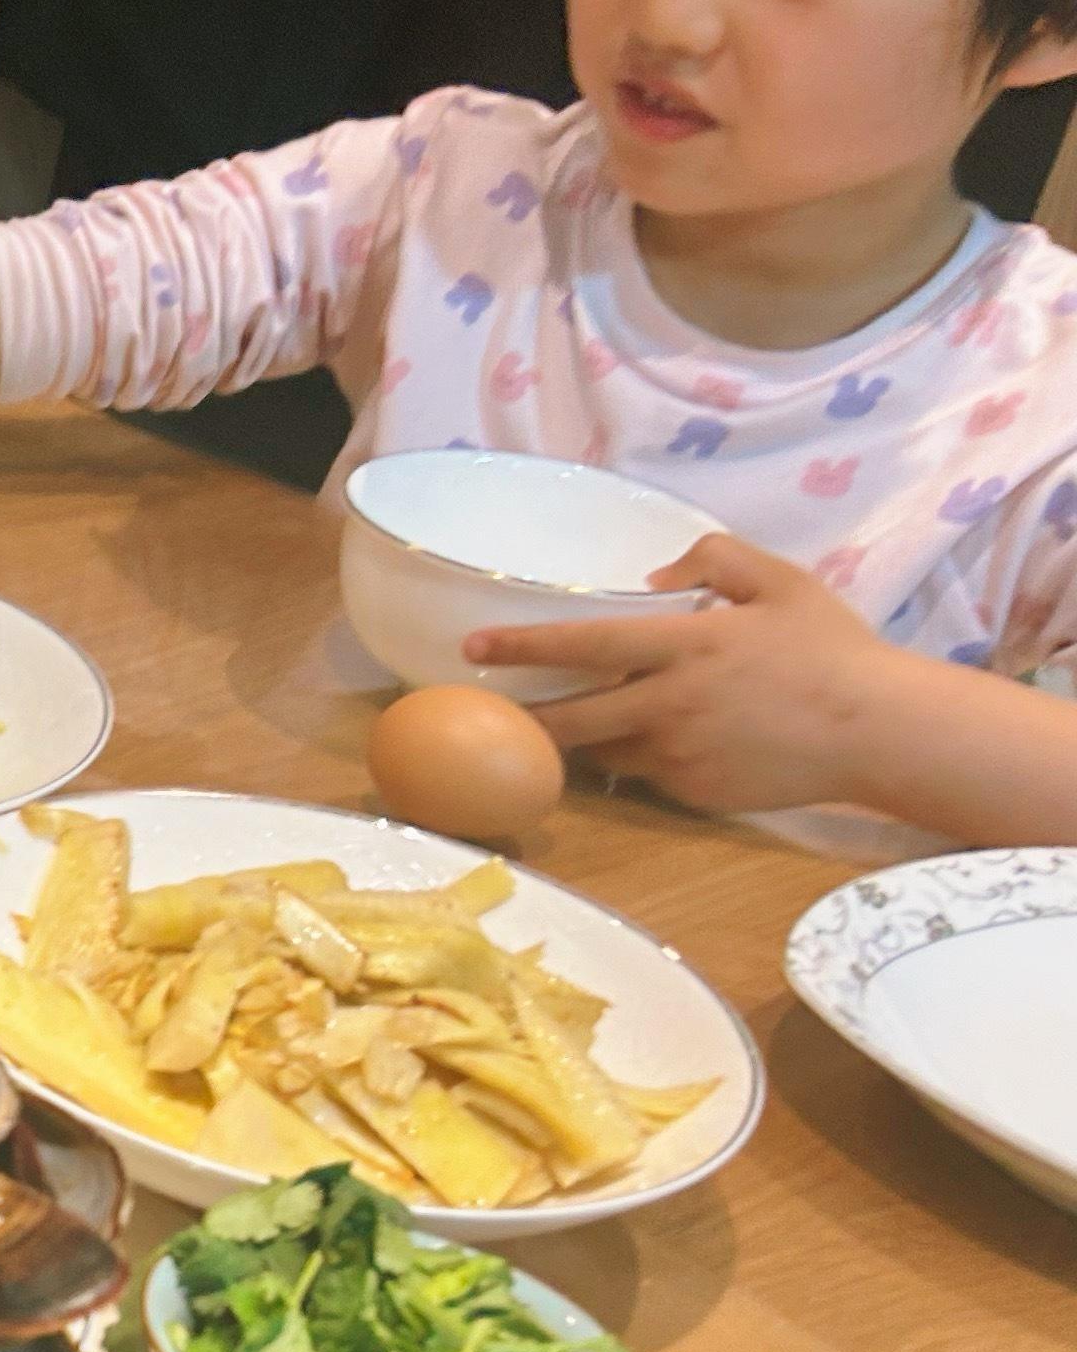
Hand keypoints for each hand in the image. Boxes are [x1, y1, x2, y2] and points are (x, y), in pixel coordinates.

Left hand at [464, 532, 895, 811]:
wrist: (878, 731)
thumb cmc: (831, 650)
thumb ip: (716, 558)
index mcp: (686, 644)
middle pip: (569, 719)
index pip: (583, 644)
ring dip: (587, 740)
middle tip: (494, 711)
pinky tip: (660, 746)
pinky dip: (641, 761)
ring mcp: (677, 754)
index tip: (473, 648)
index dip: (522, 647)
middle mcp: (668, 703)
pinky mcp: (691, 793)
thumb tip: (657, 575)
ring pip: (603, 752)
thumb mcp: (782, 582)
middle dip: (525, 718)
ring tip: (577, 725)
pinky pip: (646, 776)